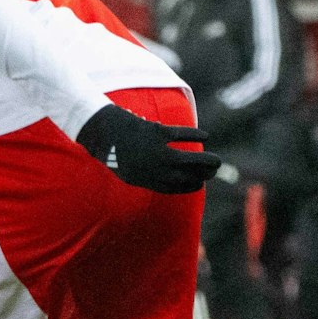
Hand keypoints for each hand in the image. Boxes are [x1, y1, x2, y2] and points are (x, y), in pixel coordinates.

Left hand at [75, 104, 220, 193]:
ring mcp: (156, 151)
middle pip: (185, 176)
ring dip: (206, 161)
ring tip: (216, 161)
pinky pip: (182, 134)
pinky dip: (195, 134)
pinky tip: (205, 135)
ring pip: (188, 159)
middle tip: (213, 172)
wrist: (101, 130)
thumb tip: (167, 173)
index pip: (174, 188)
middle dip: (203, 176)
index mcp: (144, 180)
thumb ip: (146, 175)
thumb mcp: (127, 170)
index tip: (200, 183)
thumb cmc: (114, 150)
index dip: (190, 186)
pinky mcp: (157, 132)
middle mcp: (152, 169)